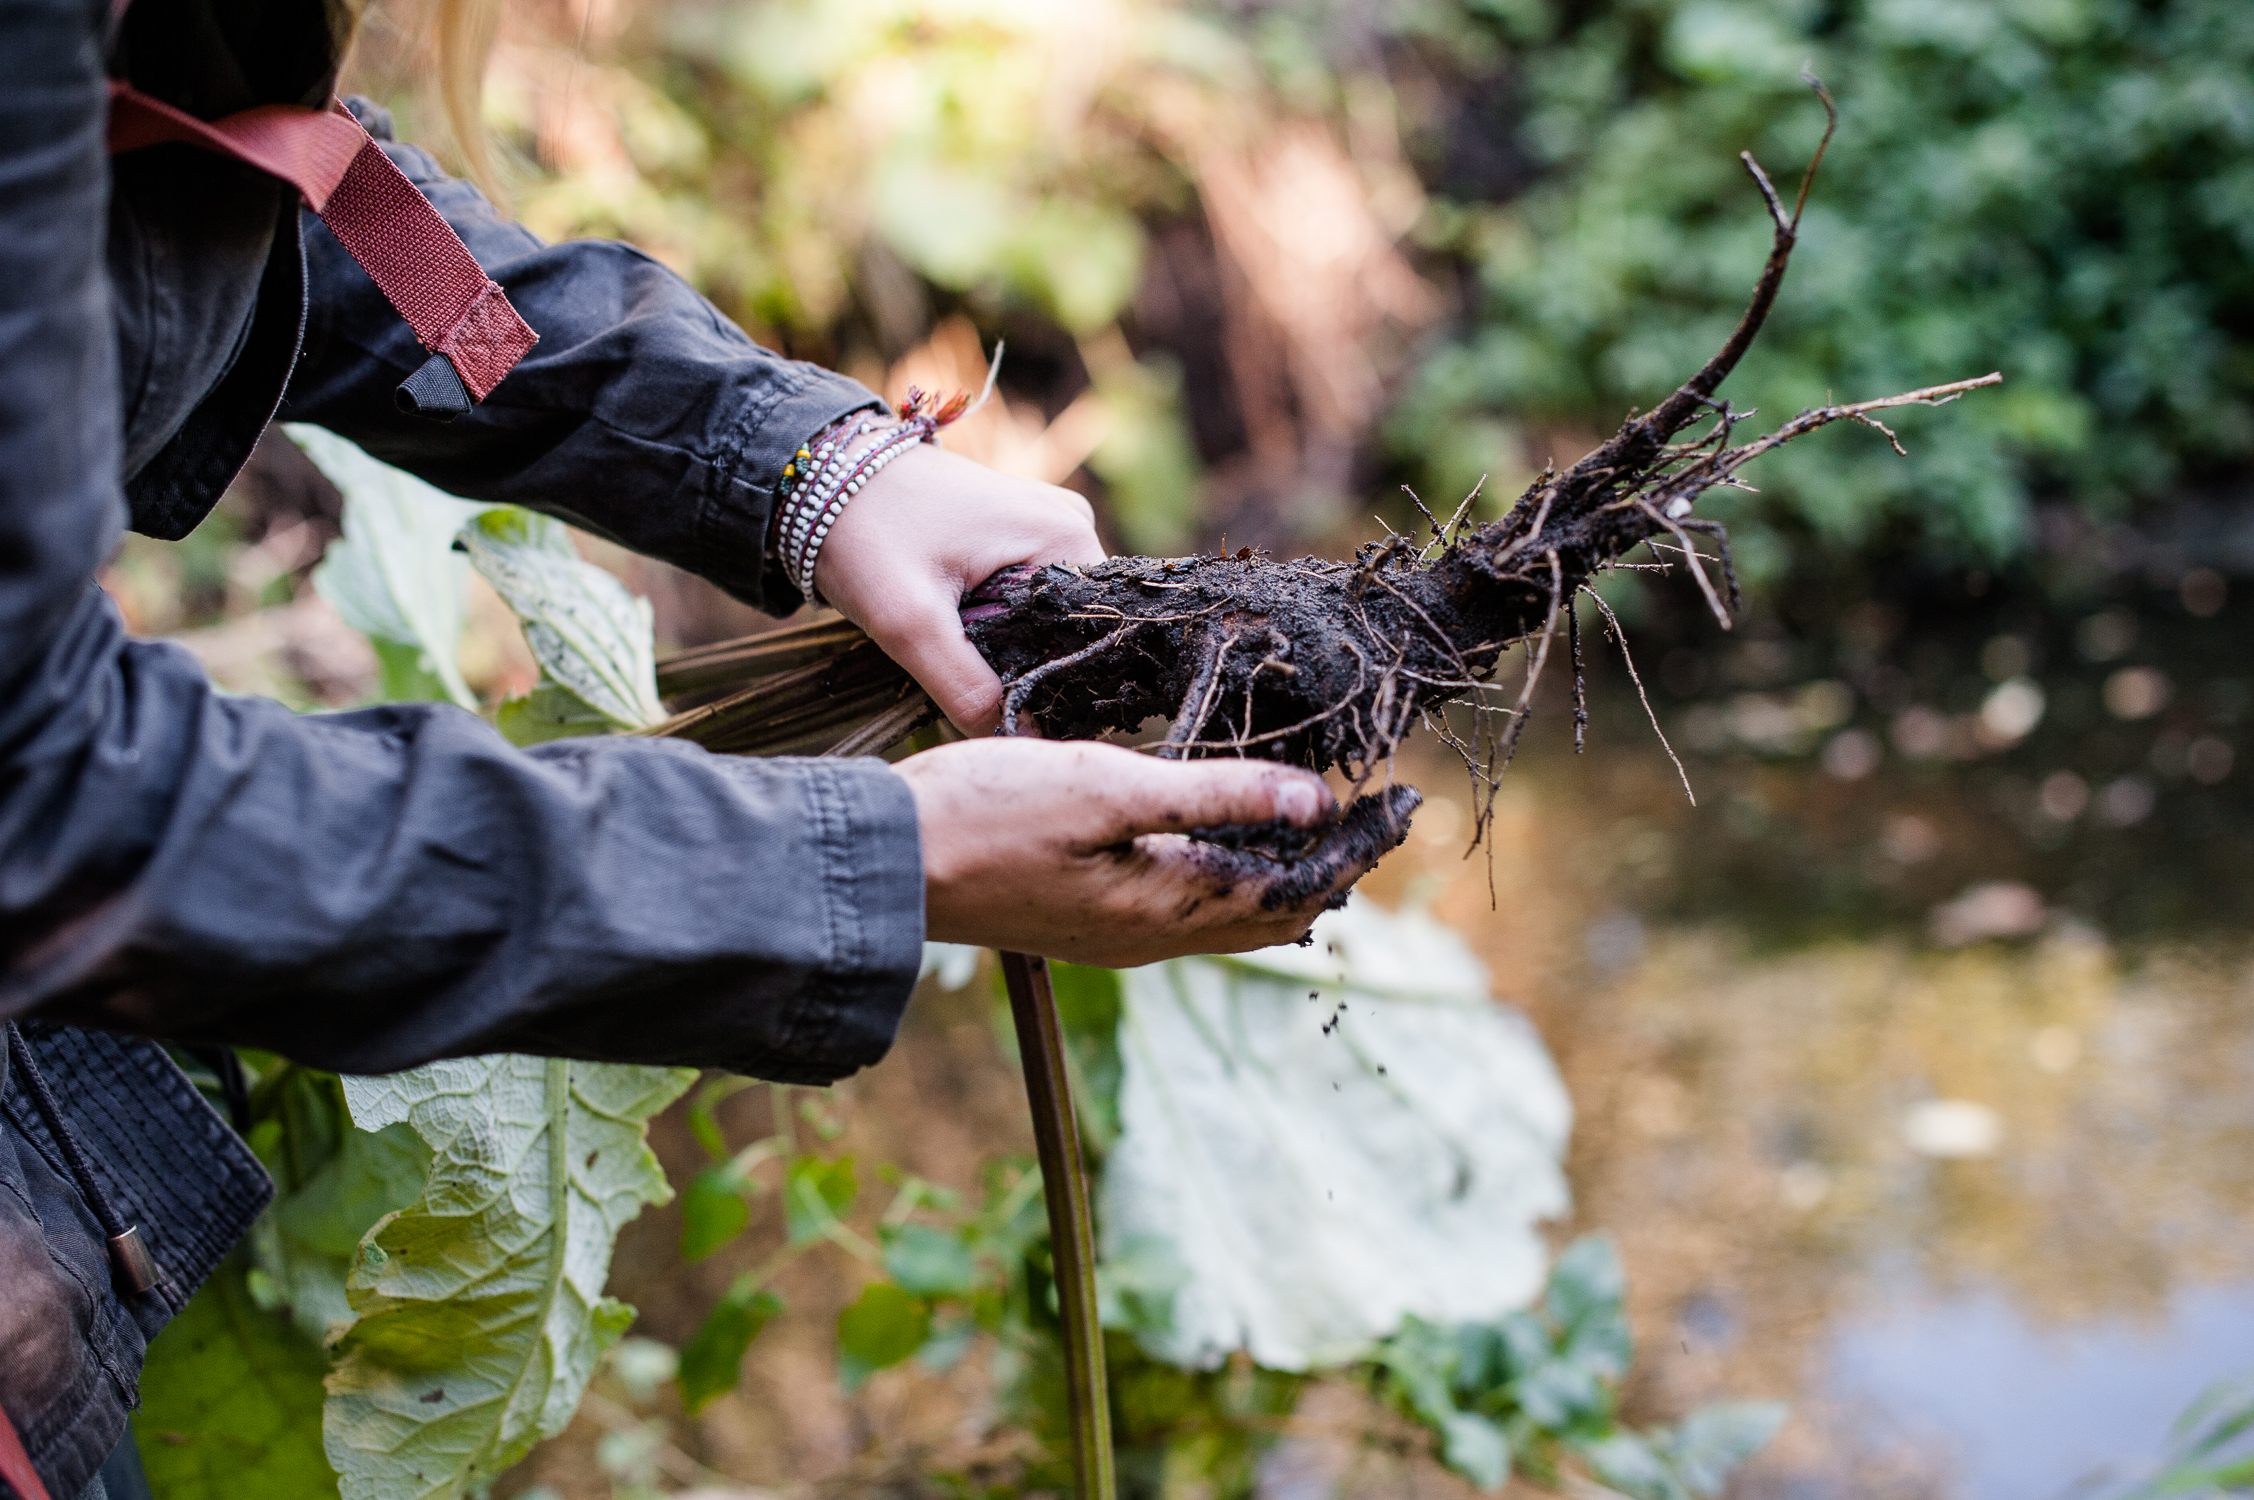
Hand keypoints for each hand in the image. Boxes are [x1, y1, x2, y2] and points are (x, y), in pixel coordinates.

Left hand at [814, 443, 1104, 734]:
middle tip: (972, 685)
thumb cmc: (864, 534)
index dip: (1056, 682)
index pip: (1092, 635)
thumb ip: (965, 687)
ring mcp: (1042, 525)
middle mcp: (1070, 524)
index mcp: (1068, 535)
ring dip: (1006, 646)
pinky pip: (1022, 596)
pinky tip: (957, 630)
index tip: (1011, 710)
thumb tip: (1017, 739)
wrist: (817, 476)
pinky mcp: (1014, 531)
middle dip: (1026, 664)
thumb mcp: (911, 622)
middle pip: (1068, 628)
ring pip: (1042, 617)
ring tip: (957, 652)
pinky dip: (994, 623)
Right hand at [892, 739, 1379, 965]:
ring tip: (1321, 827)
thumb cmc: (988, 814)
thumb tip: (1314, 798)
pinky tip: (1229, 844)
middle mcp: (1154, 938)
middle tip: (1376, 816)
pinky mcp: (1090, 924)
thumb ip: (1212, 794)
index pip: (1298, 886)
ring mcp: (1119, 937)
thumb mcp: (1108, 787)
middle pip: (1276, 913)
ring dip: (1285, 876)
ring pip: (1235, 919)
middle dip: (1333, 865)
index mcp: (1170, 906)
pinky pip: (1191, 915)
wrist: (888, 866)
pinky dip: (1235, 881)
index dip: (1355, 846)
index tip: (1402, 803)